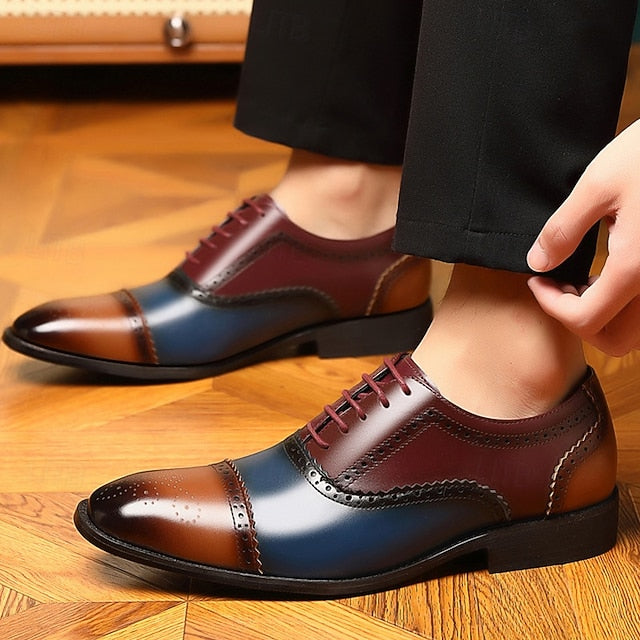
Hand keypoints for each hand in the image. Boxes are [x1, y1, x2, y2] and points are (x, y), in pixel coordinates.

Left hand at [527, 119, 639, 355]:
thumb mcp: (598, 183)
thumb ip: (563, 229)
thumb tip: (538, 262)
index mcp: (636, 267)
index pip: (585, 319)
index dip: (550, 306)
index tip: (536, 281)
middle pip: (614, 338)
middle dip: (578, 321)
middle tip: (558, 288)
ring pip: (634, 329)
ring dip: (602, 315)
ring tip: (580, 279)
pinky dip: (623, 304)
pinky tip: (607, 271)